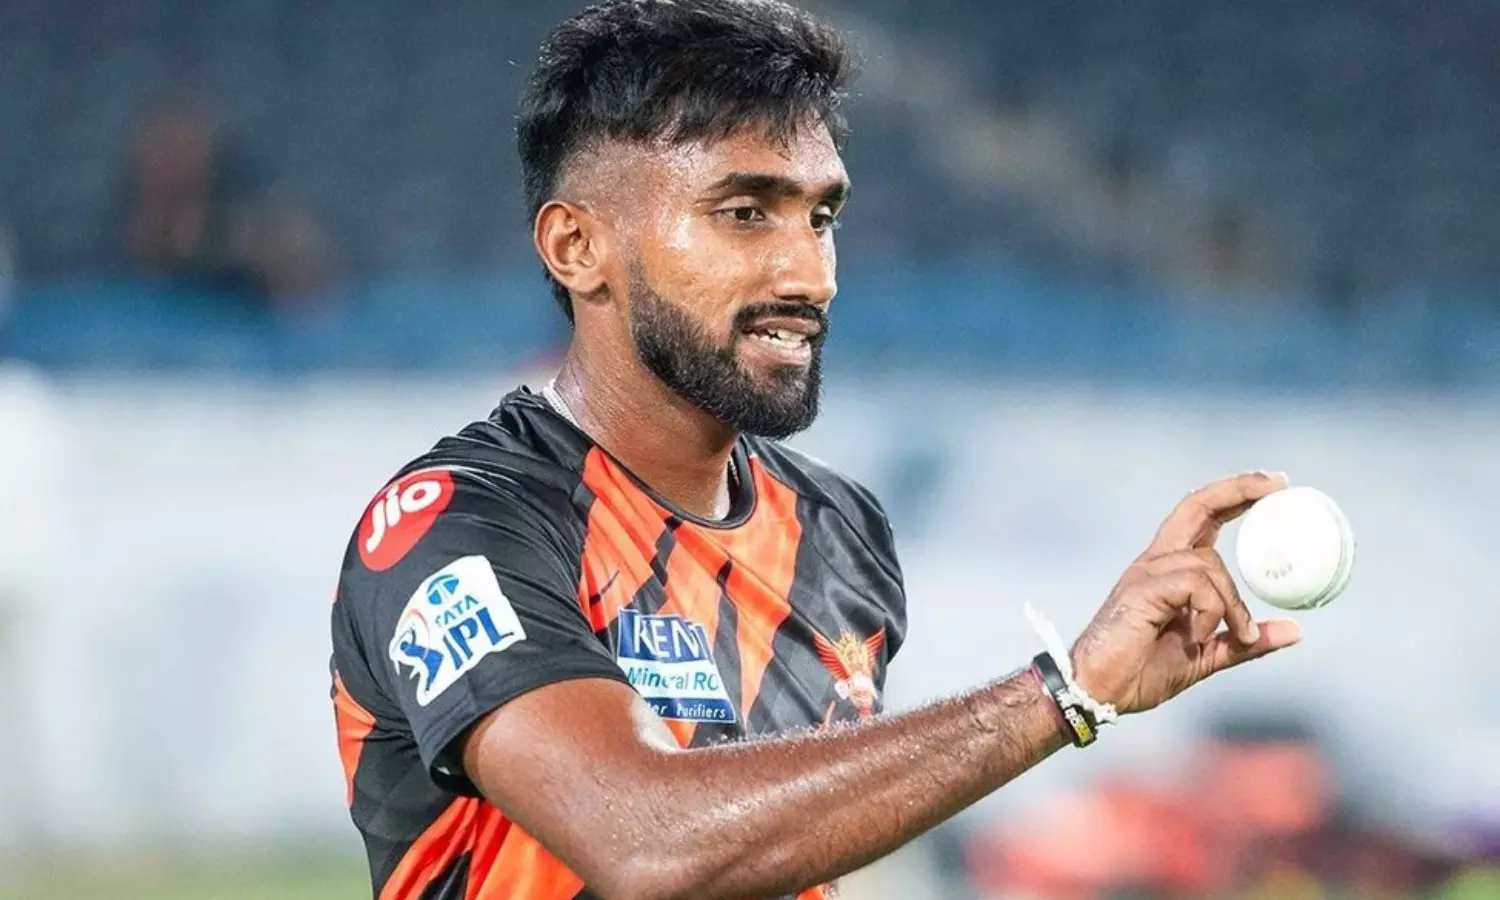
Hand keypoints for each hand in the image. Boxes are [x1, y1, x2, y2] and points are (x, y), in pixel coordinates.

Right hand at [1069, 471, 1303, 713]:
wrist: (1098, 690)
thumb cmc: (1139, 672)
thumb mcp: (1207, 656)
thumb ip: (1244, 641)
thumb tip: (1295, 630)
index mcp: (1167, 570)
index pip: (1201, 517)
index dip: (1236, 497)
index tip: (1274, 486)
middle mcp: (1155, 561)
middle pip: (1197, 506)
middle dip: (1238, 489)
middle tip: (1279, 483)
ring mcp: (1146, 573)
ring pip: (1209, 563)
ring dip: (1233, 604)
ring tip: (1237, 636)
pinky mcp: (1142, 589)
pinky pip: (1196, 586)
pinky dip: (1211, 613)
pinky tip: (1197, 639)